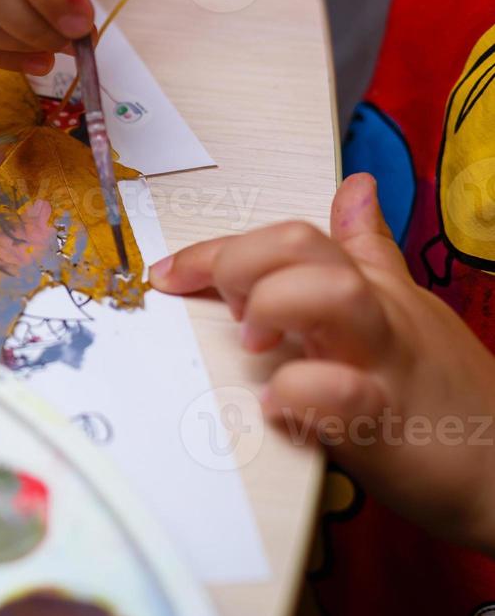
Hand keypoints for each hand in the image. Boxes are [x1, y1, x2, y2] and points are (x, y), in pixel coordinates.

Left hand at [151, 174, 494, 554]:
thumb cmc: (446, 393)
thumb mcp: (408, 308)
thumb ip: (370, 251)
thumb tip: (354, 189)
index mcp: (368, 289)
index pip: (289, 238)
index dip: (220, 249)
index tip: (169, 272)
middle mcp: (372, 316)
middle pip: (302, 246)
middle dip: (243, 262)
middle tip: (228, 310)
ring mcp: (379, 366)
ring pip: (331, 295)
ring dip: (275, 306)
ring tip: (255, 344)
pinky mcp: (385, 426)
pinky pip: (338, 395)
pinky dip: (300, 395)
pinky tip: (278, 408)